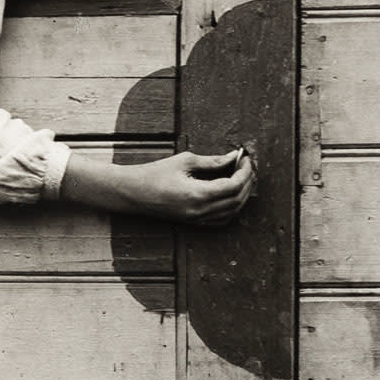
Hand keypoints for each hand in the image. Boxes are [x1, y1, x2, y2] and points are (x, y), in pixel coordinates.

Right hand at [62, 147, 255, 224]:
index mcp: (198, 195)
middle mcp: (200, 211)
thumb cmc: (154, 174)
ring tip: (241, 177)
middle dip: (246, 181)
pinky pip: (221, 220)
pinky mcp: (193, 222)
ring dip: (241, 195)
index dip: (244, 171)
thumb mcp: (184, 161)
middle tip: (246, 165)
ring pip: (232, 212)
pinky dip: (232, 208)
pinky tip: (231, 194)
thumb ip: (211, 161)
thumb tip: (232, 157)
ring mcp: (197, 220)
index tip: (245, 158)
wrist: (132, 193)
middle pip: (236, 200)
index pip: (233, 186)